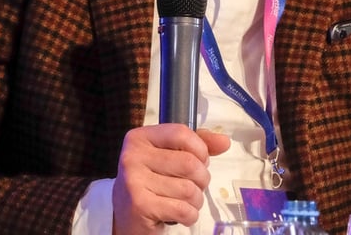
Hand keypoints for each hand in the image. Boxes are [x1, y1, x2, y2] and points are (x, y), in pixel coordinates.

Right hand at [111, 124, 229, 234]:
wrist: (126, 216)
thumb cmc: (152, 182)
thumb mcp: (170, 157)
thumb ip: (197, 145)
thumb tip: (224, 141)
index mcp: (140, 138)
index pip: (181, 133)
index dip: (200, 148)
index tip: (200, 160)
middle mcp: (133, 156)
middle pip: (189, 163)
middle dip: (201, 179)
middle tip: (194, 186)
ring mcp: (134, 181)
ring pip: (188, 189)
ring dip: (196, 200)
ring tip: (186, 202)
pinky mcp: (139, 205)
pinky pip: (182, 209)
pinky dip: (190, 215)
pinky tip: (182, 214)